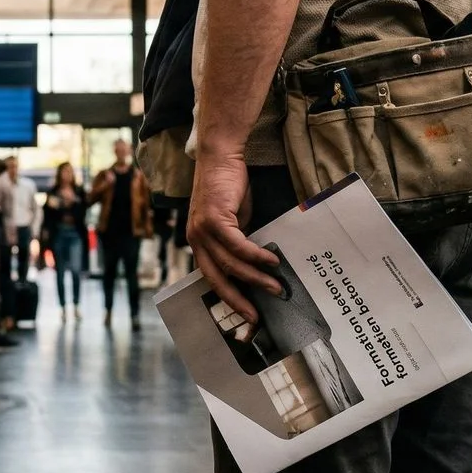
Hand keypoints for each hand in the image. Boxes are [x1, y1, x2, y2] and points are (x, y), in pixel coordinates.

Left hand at [186, 157, 281, 326]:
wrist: (220, 156)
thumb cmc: (227, 187)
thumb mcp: (232, 221)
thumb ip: (237, 242)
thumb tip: (254, 264)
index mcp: (198, 243)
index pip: (212, 278)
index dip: (229, 297)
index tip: (246, 313)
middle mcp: (195, 239)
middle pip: (217, 279)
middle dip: (238, 300)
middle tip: (257, 316)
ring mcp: (202, 230)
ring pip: (230, 264)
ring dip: (256, 278)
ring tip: (276, 287)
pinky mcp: (214, 219)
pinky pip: (238, 245)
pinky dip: (256, 256)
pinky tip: (272, 262)